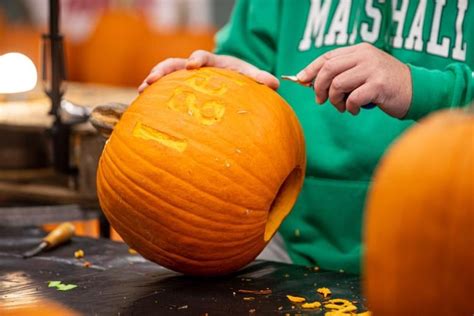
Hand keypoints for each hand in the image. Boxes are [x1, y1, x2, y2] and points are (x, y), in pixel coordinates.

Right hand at [138, 50, 278, 91]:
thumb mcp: (250, 77)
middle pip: (176, 63)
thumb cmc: (241, 79)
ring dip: (153, 80)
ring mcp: (185, 79)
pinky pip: (164, 89)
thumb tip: (275, 83)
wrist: (232, 82)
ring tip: (142, 90)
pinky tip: (143, 104)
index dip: (197, 58)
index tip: (192, 65)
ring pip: (166, 75)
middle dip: (164, 69)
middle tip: (153, 78)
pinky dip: (154, 95)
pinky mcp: (180, 89)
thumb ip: (260, 79)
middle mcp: (196, 68)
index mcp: (214, 63)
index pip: (204, 56)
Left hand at [296, 43, 411, 117]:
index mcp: (359, 50)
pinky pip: (352, 98)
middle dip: (318, 87)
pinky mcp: (379, 85)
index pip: (328, 57)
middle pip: (329, 69)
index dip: (311, 69)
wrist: (416, 90)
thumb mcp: (363, 73)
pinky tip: (354, 111)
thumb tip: (311, 83)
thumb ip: (342, 74)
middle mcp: (365, 56)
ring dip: (334, 100)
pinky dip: (349, 107)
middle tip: (319, 100)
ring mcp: (372, 69)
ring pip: (337, 84)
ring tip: (343, 107)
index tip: (300, 80)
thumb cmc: (385, 85)